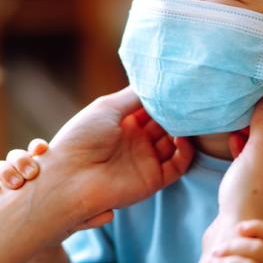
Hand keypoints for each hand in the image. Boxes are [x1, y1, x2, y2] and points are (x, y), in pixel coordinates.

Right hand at [0, 139, 113, 230]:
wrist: (39, 240)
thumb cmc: (60, 220)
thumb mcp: (75, 216)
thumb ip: (89, 214)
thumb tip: (109, 214)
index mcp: (44, 167)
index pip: (37, 149)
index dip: (37, 146)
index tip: (42, 148)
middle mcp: (23, 172)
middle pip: (17, 155)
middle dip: (21, 159)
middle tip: (30, 172)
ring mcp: (6, 184)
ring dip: (4, 170)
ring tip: (12, 183)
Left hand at [46, 87, 194, 217]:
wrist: (71, 177)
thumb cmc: (83, 137)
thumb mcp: (107, 107)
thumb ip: (134, 96)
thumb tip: (157, 83)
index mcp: (122, 122)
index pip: (150, 107)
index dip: (163, 98)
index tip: (178, 85)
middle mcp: (135, 140)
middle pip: (165, 123)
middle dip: (176, 112)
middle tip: (189, 100)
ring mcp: (145, 159)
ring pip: (174, 142)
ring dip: (183, 130)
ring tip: (191, 116)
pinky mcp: (153, 179)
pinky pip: (177, 165)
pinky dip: (185, 152)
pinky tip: (184, 138)